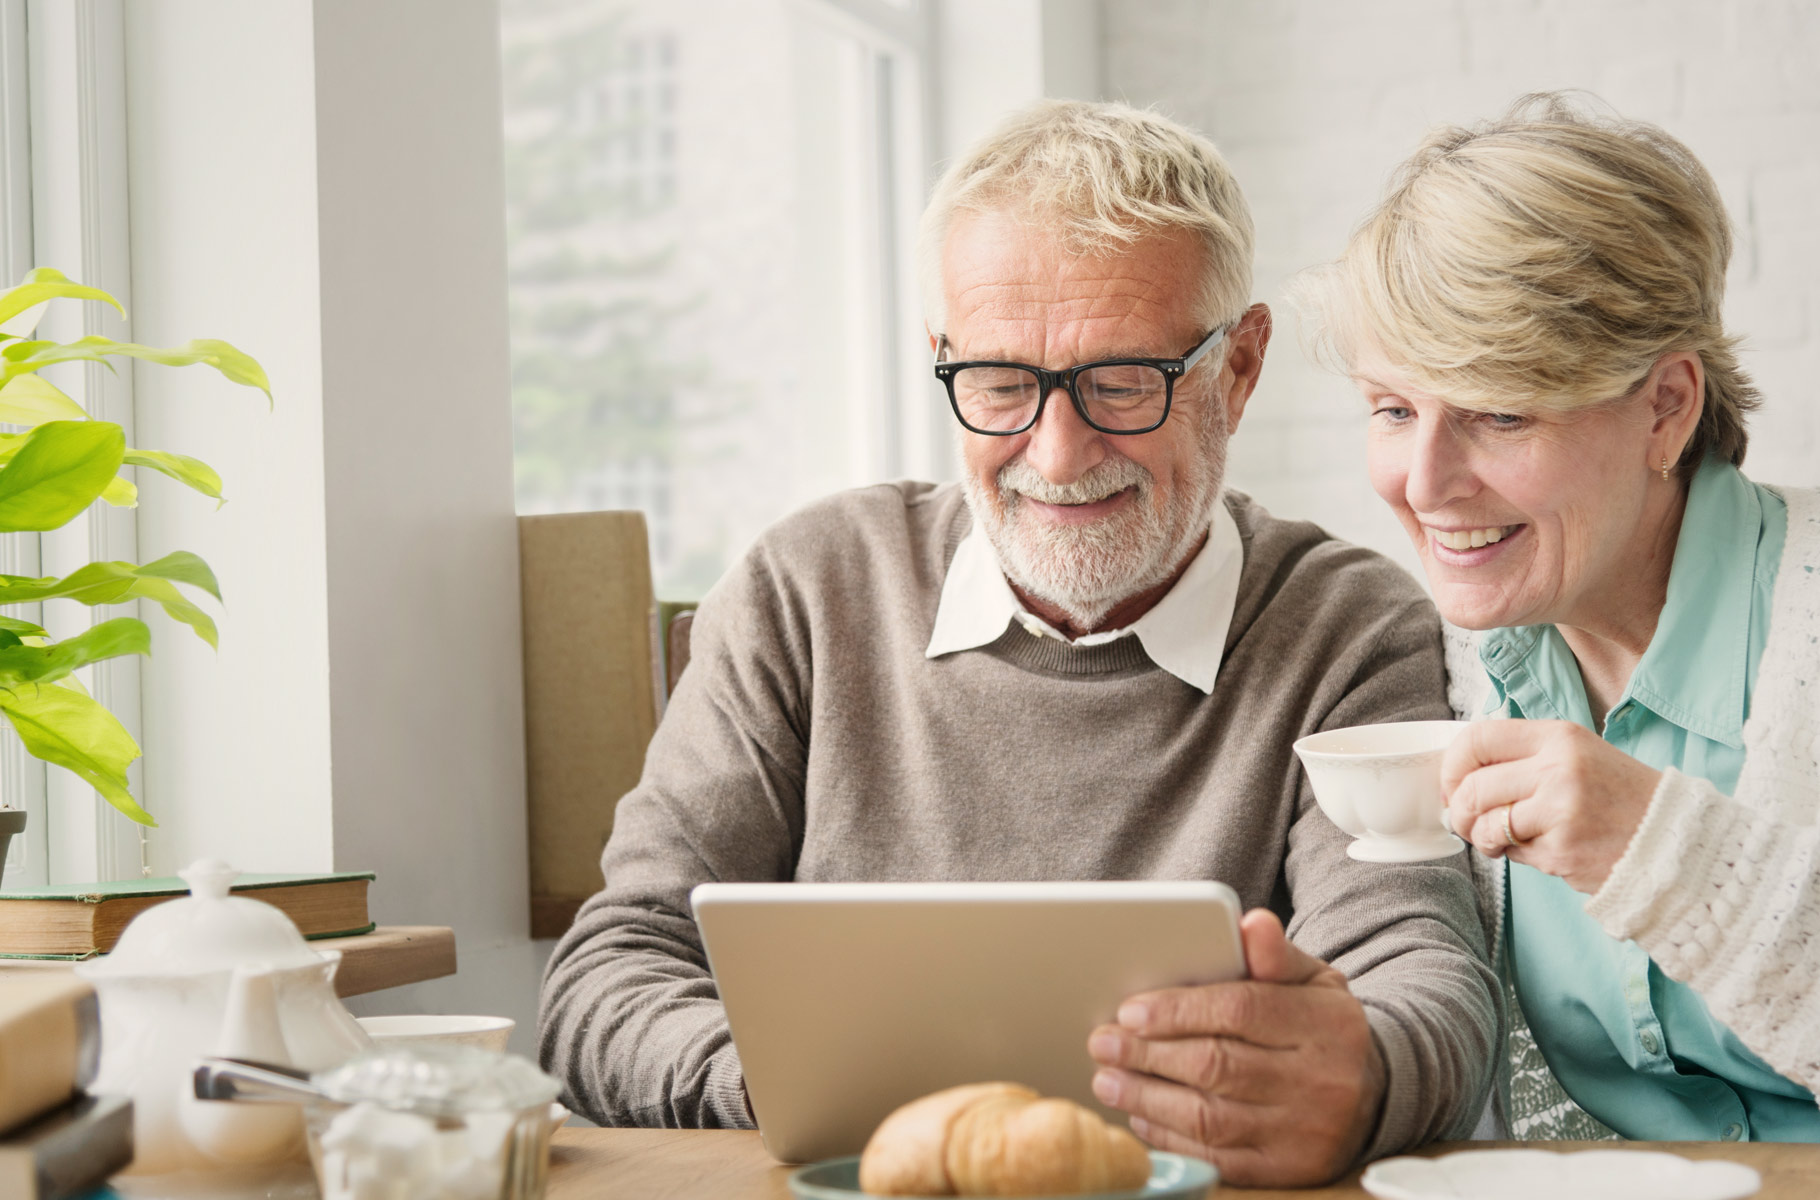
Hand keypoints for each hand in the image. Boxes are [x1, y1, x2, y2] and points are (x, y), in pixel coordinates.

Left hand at [1085, 909, 1384, 1186]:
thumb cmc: (1321, 1026)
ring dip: (1147, 1098)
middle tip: (1102, 1042)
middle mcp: (1320, 1082)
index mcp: (1325, 1024)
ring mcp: (1305, 1133)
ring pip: (1210, 1118)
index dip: (1179, 1010)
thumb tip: (1251, 923)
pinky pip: (1218, 1158)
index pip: (1241, 1010)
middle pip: (1218, 1067)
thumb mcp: (1312, 980)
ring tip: (1108, 1079)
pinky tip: (1141, 1116)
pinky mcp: (1287, 1171)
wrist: (1376, 1094)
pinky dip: (1170, 1137)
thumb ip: (1275, 954)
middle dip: (1148, 1054)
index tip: (1129, 1010)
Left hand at [1441, 718, 1661, 893]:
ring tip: (1501, 840)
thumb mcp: (1577, 757)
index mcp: (1560, 737)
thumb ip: (1524, 759)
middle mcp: (1559, 768)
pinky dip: (1517, 856)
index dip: (1452, 765)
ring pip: (1486, 824)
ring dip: (1483, 838)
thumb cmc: (1619, 799)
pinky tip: (1544, 850)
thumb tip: (1459, 776)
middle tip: (1470, 823)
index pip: (1478, 738)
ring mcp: (1561, 810)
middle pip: (1473, 787)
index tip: (1453, 785)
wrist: (1677, 842)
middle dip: (1461, 811)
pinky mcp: (1563, 850)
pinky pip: (1514, 853)